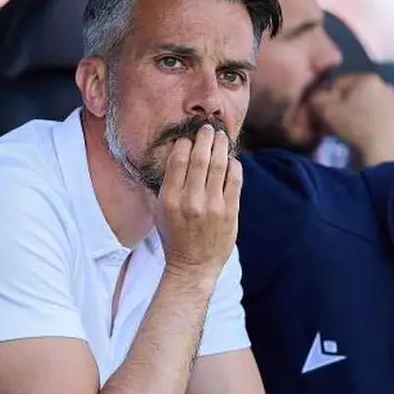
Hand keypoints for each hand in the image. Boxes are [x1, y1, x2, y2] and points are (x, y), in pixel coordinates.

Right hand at [156, 124, 241, 277]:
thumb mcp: (159, 212)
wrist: (193, 265)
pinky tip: (231, 159)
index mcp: (169, 199)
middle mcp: (190, 200)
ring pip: (218, 166)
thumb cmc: (173, 237)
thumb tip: (168, 160)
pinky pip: (234, 181)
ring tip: (220, 136)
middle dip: (204, 139)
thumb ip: (162, 187)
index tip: (187, 137)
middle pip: (199, 159)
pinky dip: (234, 166)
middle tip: (207, 128)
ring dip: (220, 147)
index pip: (177, 161)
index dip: (183, 144)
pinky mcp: (230, 212)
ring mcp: (212, 206)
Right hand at [309, 72, 393, 165]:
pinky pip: (380, 116)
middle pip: (354, 93)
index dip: (326, 98)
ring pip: (368, 104)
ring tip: (350, 129)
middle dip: (343, 105)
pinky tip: (365, 134)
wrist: (383, 149)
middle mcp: (384, 85)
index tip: (324, 113)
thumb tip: (318, 96)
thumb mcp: (325, 110)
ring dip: (357, 113)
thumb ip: (316, 97)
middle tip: (335, 122)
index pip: (337, 83)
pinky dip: (371, 122)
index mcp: (366, 78)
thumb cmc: (353, 125)